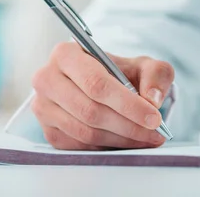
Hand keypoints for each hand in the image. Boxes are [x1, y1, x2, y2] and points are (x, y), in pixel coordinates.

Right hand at [31, 42, 174, 149]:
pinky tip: (128, 140)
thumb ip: (156, 75)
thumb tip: (152, 100)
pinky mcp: (48, 130)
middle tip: (155, 132)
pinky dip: (108, 146)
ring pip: (85, 131)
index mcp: (66, 54)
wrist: (106, 85)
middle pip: (90, 110)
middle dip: (128, 125)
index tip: (153, 118)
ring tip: (147, 138)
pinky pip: (79, 145)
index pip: (96, 83)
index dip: (127, 104)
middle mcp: (47, 79)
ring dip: (121, 139)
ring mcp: (43, 107)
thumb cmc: (122, 72)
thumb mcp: (145, 65)